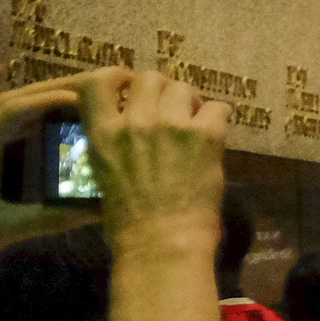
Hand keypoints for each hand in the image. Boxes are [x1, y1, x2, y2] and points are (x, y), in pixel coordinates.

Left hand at [0, 61, 89, 295]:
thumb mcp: (4, 231)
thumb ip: (52, 218)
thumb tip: (98, 209)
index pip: (12, 113)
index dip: (50, 101)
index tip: (87, 98)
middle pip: (6, 102)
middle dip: (47, 90)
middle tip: (88, 83)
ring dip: (30, 94)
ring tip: (69, 85)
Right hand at [76, 64, 228, 257]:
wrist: (162, 243)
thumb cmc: (129, 222)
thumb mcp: (104, 175)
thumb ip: (114, 143)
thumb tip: (127, 128)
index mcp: (103, 134)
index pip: (101, 81)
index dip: (119, 77)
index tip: (129, 86)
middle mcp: (134, 122)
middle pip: (150, 78)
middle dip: (162, 91)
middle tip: (171, 112)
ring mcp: (170, 126)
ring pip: (184, 88)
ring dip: (190, 104)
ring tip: (193, 127)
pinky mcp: (204, 135)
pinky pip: (218, 108)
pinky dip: (218, 120)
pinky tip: (214, 139)